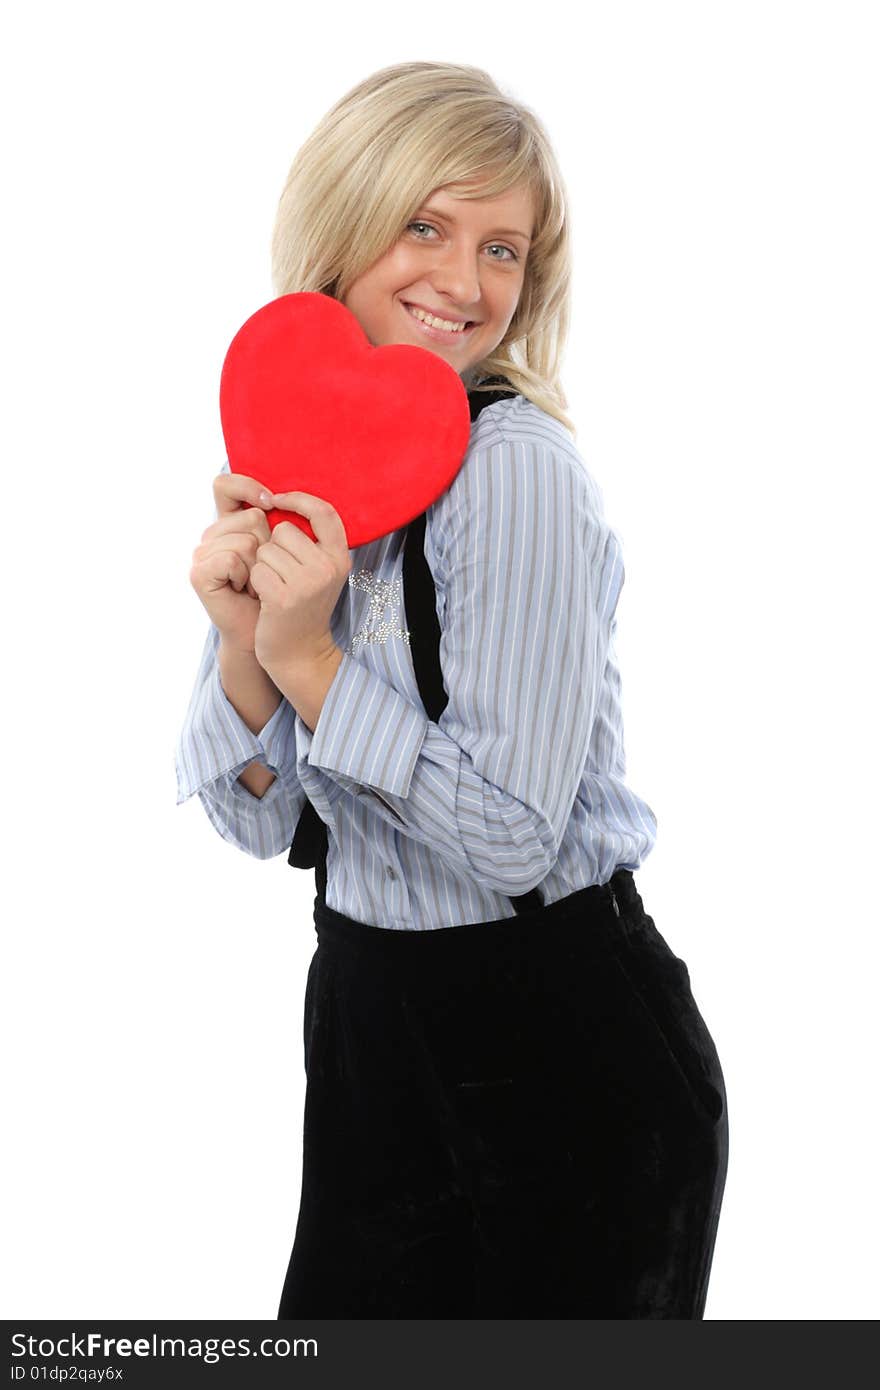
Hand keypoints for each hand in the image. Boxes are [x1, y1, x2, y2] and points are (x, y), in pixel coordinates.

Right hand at [188, 470, 275, 653]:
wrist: (274, 633)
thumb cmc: (284, 592)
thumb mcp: (291, 553)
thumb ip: (287, 522)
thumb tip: (282, 498)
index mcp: (231, 524)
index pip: (225, 485)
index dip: (247, 486)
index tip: (271, 501)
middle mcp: (213, 535)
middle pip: (252, 517)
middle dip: (272, 548)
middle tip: (268, 573)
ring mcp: (203, 554)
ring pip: (246, 540)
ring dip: (262, 568)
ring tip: (258, 585)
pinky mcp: (199, 574)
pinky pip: (231, 559)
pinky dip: (245, 577)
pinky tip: (243, 590)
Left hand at [250, 492, 351, 677]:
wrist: (300, 654)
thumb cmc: (303, 608)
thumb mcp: (320, 573)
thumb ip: (313, 543)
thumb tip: (284, 501)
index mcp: (339, 558)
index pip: (324, 512)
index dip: (299, 499)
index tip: (278, 500)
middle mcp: (328, 568)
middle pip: (284, 530)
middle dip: (273, 547)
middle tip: (281, 575)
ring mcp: (307, 584)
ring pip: (267, 550)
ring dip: (263, 567)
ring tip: (275, 588)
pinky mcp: (284, 598)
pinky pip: (257, 570)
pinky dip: (255, 583)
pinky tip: (266, 599)